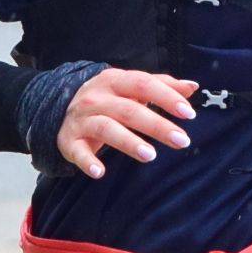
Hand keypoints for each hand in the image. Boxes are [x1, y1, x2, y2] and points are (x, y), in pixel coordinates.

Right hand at [53, 67, 198, 177]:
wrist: (59, 107)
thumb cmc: (106, 98)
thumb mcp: (130, 87)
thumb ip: (161, 85)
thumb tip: (192, 86)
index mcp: (114, 80)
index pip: (143, 84)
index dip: (166, 97)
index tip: (188, 113)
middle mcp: (97, 98)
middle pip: (129, 110)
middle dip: (156, 125)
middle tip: (181, 140)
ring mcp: (82, 120)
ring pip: (106, 128)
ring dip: (128, 141)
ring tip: (150, 155)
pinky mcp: (69, 141)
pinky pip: (78, 152)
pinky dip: (87, 161)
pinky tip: (100, 172)